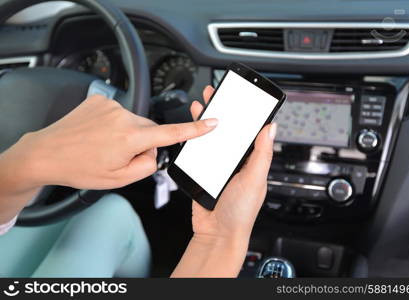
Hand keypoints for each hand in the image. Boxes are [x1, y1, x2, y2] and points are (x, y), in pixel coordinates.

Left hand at [10, 94, 217, 190]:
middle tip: (119, 157)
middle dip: (142, 143)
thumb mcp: (119, 180)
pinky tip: (98, 134)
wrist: (46, 153)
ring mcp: (110, 106)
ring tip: (103, 146)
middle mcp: (123, 117)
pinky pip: (119, 113)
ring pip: (134, 122)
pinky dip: (114, 124)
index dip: (195, 129)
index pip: (171, 133)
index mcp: (130, 138)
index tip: (211, 122)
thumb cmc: (79, 168)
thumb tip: (154, 152)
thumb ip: (146, 165)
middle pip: (150, 129)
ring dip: (126, 134)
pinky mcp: (100, 99)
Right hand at [171, 86, 275, 276]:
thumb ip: (262, 154)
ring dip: (206, 122)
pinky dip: (194, 139)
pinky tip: (191, 130)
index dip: (245, 113)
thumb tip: (271, 128)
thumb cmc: (240, 213)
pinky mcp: (204, 172)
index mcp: (252, 161)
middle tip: (216, 94)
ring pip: (213, 139)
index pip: (251, 131)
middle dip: (222, 111)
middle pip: (229, 131)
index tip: (240, 97)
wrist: (216, 234)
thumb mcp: (254, 180)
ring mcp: (219, 166)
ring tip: (200, 106)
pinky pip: (199, 152)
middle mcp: (236, 162)